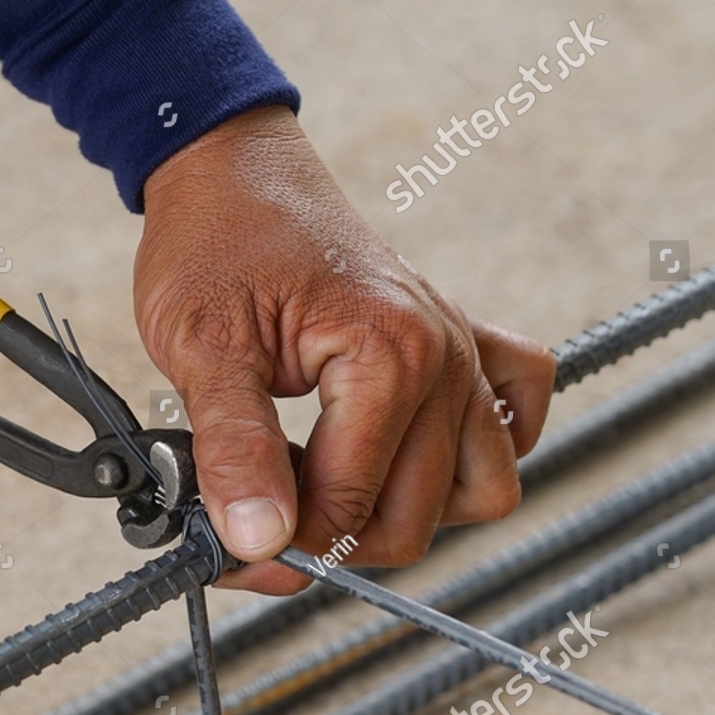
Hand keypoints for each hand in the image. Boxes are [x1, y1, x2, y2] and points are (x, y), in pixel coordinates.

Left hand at [135, 106, 554, 593]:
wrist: (232, 172)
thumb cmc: (215, 242)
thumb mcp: (200, 348)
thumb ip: (234, 450)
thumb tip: (260, 542)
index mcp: (390, 356)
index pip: (351, 507)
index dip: (281, 541)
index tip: (230, 540)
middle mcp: (445, 357)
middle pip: (416, 519)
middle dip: (333, 537)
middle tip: (263, 513)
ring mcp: (463, 350)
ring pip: (480, 490)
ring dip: (405, 512)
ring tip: (328, 487)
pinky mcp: (463, 342)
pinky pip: (514, 418)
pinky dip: (477, 453)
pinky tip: (407, 452)